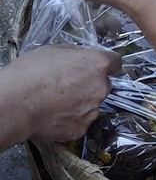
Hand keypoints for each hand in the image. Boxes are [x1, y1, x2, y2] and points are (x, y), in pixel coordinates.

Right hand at [6, 44, 120, 143]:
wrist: (16, 103)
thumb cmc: (31, 72)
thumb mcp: (54, 50)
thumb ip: (76, 54)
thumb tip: (83, 58)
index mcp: (97, 65)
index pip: (116, 62)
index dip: (106, 64)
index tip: (97, 67)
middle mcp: (101, 88)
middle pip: (103, 85)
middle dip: (91, 85)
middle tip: (68, 86)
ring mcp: (92, 111)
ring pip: (92, 105)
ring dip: (81, 103)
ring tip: (56, 103)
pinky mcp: (81, 129)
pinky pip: (80, 122)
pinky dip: (70, 120)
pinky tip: (53, 116)